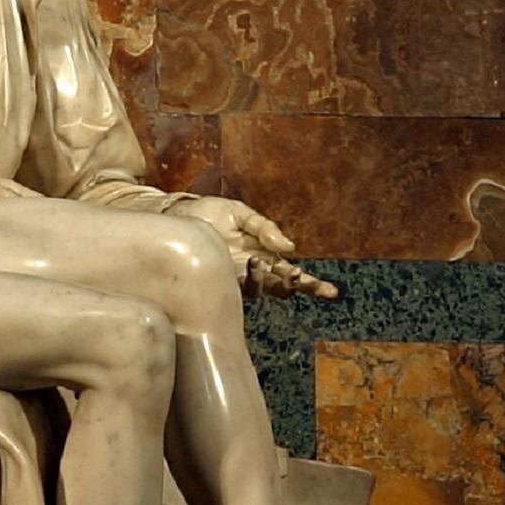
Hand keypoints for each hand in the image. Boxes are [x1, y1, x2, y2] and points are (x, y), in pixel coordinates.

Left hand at [170, 196, 338, 299]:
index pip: (289, 274)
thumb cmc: (207, 214)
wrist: (174, 216)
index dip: (311, 284)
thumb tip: (289, 248)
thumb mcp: (240, 213)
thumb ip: (265, 227)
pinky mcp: (219, 279)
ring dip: (269, 280)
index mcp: (261, 254)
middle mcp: (251, 270)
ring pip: (262, 289)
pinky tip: (252, 263)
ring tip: (264, 261)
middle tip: (299, 277)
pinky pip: (240, 285)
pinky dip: (251, 277)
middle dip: (295, 287)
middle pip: (280, 288)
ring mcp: (235, 277)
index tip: (330, 291)